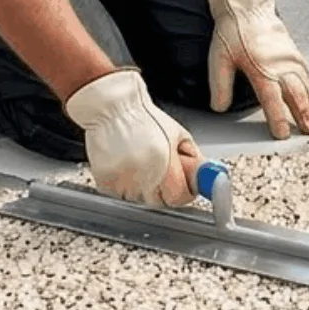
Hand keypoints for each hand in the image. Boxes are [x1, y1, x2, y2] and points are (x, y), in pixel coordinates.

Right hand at [64, 68, 201, 205]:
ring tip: (139, 162)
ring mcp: (122, 181)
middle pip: (159, 201)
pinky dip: (123, 183)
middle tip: (160, 170)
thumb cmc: (144, 117)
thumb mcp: (178, 134)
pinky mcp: (105, 182)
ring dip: (142, 187)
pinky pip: (119, 193)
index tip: (184, 185)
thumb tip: (202, 176)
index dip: (184, 191)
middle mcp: (143, 176)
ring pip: (139, 198)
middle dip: (164, 190)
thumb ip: (192, 158)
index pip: (179, 197)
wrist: (113, 108)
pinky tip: (125, 163)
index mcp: (165, 164)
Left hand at [207, 0, 308, 139]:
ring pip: (307, 86)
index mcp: (261, 68)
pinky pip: (308, 75)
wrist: (248, 7)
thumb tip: (219, 108)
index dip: (278, 118)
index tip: (282, 134)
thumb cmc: (233, 32)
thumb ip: (220, 85)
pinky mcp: (295, 54)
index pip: (272, 99)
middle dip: (305, 115)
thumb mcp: (219, 58)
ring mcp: (291, 59)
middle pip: (296, 95)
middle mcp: (280, 65)